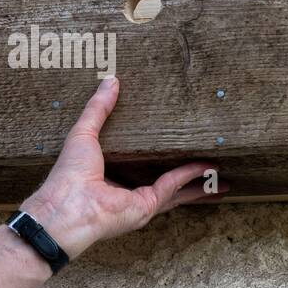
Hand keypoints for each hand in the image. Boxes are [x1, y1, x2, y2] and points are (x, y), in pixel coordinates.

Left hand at [21, 77, 226, 257]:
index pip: (138, 163)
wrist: (68, 204)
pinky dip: (189, 176)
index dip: (155, 154)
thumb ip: (98, 107)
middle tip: (204, 162)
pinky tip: (206, 165)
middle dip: (185, 176)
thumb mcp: (83, 132)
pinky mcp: (147, 207)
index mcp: (110, 174)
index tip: (169, 144)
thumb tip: (111, 80)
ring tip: (219, 174)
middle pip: (163, 182)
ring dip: (197, 183)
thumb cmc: (69, 173)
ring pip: (176, 191)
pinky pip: (172, 188)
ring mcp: (138, 202)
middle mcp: (127, 191)